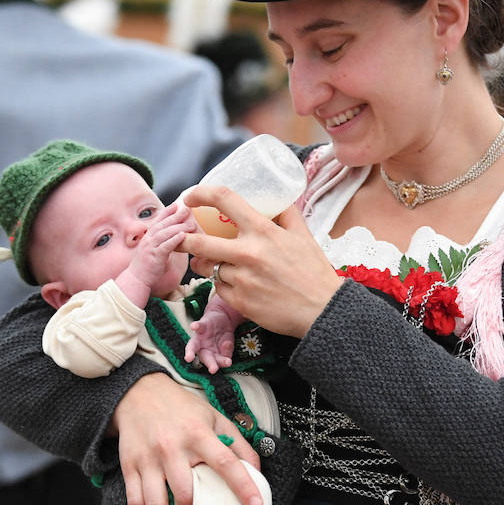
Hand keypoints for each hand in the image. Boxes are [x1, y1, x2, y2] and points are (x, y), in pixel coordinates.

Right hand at [113, 374, 261, 504]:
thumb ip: (237, 443)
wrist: (137, 393)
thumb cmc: (182, 409)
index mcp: (197, 433)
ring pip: (157, 504)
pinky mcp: (129, 467)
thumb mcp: (214, 416)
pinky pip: (135, 503)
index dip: (242, 486)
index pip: (224, 462)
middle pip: (186, 493)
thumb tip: (257, 473)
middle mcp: (171, 447)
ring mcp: (147, 459)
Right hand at [119, 204, 196, 298]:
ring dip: (178, 227)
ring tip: (190, 223)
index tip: (177, 204)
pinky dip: (174, 240)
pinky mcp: (154, 257)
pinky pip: (165, 246)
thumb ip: (162, 242)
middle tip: (187, 210)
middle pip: (163, 224)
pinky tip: (183, 235)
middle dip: (175, 216)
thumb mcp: (154, 250)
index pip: (158, 220)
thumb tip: (176, 235)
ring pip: (165, 233)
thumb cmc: (147, 266)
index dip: (167, 211)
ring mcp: (150, 247)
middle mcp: (148, 239)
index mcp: (148, 237)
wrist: (136, 279)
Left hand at [180, 185, 342, 337]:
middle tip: (180, 238)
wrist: (322, 311)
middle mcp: (248, 253)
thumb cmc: (314, 272)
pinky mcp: (239, 302)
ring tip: (216, 264)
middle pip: (199, 242)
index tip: (190, 197)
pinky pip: (219, 288)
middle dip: (184, 240)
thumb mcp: (304, 235)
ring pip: (210, 267)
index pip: (224, 200)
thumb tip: (277, 197)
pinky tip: (239, 285)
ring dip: (209, 265)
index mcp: (263, 231)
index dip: (201, 193)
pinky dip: (224, 285)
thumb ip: (287, 214)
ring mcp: (242, 279)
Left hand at [184, 309, 235, 372]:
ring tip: (188, 358)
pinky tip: (194, 326)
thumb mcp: (228, 346)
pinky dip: (196, 326)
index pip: (210, 362)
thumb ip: (227, 352)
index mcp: (210, 354)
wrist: (224, 317)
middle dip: (208, 363)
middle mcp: (203, 347)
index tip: (214, 371)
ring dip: (191, 351)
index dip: (212, 366)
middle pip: (203, 356)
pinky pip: (199, 326)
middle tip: (213, 369)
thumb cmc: (224, 336)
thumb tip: (228, 358)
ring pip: (194, 344)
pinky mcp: (203, 324)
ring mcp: (201, 336)